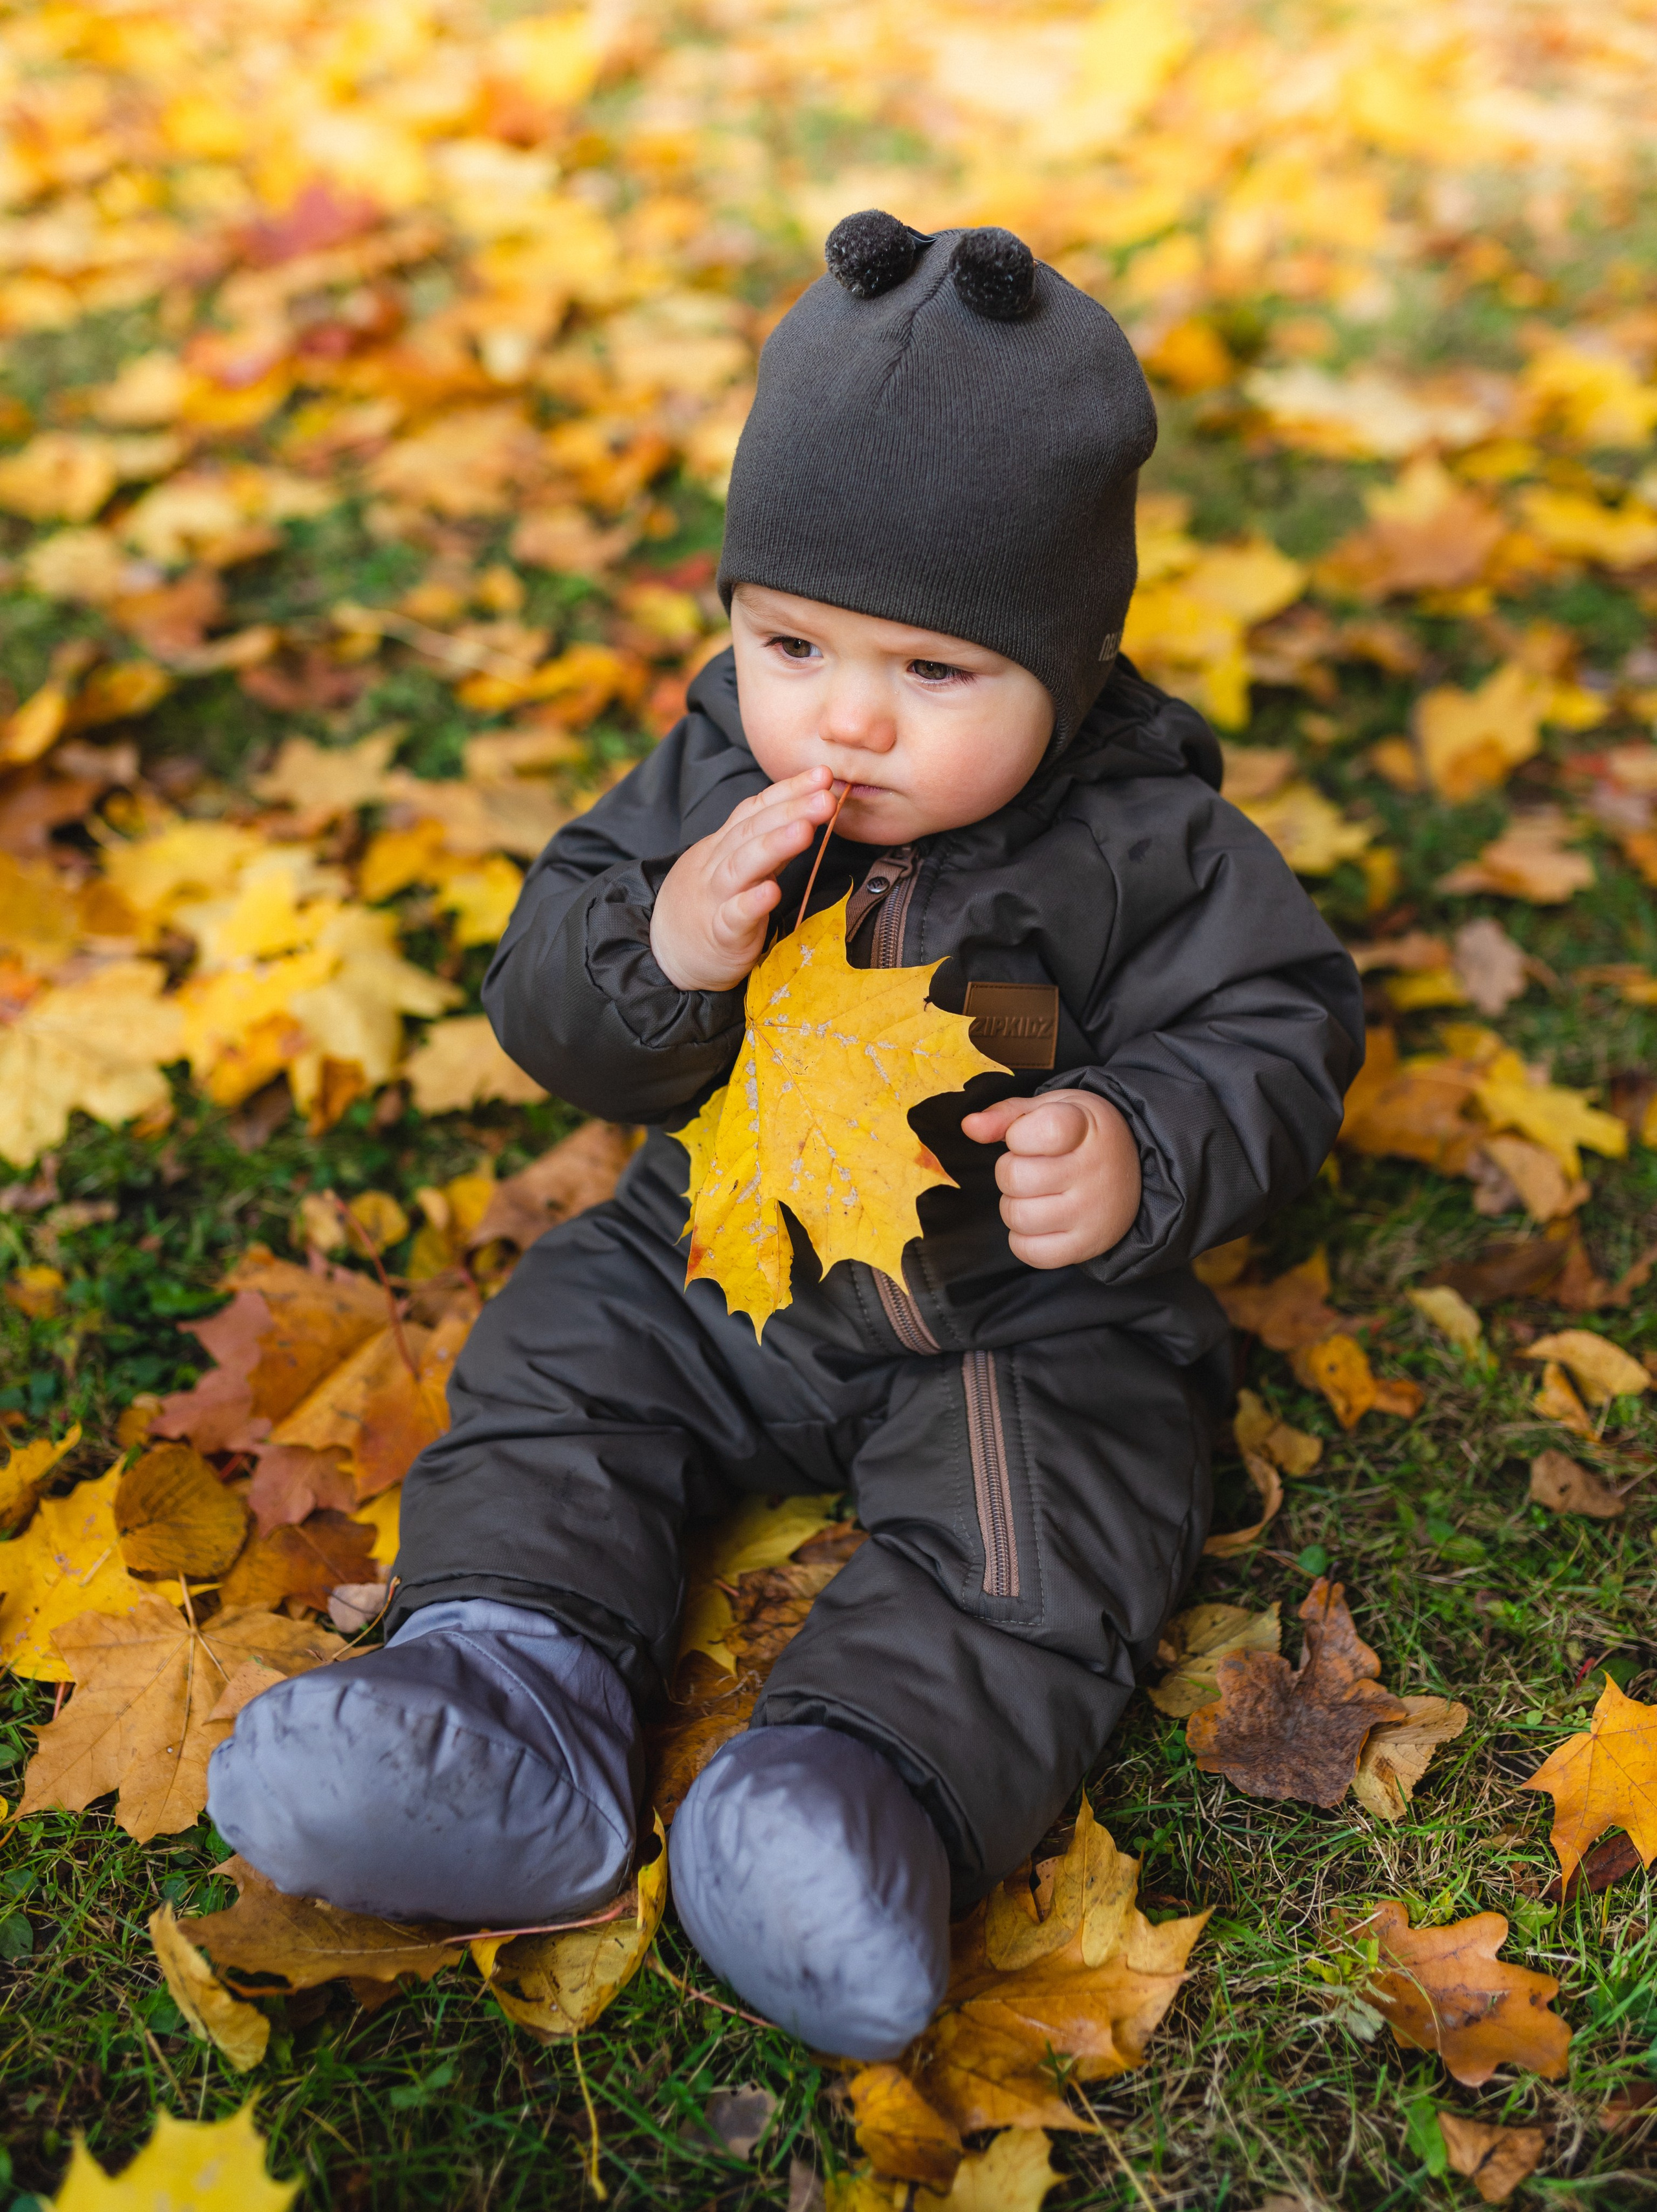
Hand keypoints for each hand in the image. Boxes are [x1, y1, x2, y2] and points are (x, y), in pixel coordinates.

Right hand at [650, 766, 840, 991]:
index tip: (822, 774)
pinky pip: (734, 916)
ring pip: (742, 866)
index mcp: (724, 846)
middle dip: (790, 810)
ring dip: (774, 845)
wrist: (665, 952)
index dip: (787, 790)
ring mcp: (715, 898)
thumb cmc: (710, 906)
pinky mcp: (719, 934)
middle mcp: (717, 865)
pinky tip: (772, 892)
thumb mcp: (734, 867)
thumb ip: (766, 844)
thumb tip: (807, 816)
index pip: (755, 810)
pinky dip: (752, 903)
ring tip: (806, 829)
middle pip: (752, 830)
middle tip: (825, 796)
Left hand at [961, 1089, 1140, 1268]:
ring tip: (1035, 1193)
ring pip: (1017, 1216)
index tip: (1029, 1136)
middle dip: (1010, 1171)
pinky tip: (1039, 1220)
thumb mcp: (1051, 1109)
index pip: (1038, 1131)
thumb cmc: (1081, 1136)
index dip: (1017, 1135)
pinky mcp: (1086, 1245)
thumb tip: (969, 1126)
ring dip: (1013, 1205)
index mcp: (1085, 1127)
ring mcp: (1091, 1212)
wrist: (1133, 1171)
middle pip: (1014, 1177)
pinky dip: (1022, 1238)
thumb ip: (1007, 1115)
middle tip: (1032, 1167)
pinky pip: (1029, 1251)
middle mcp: (1093, 1172)